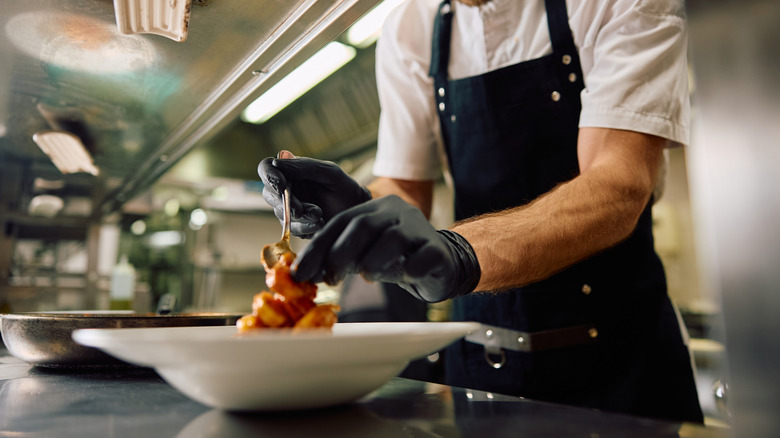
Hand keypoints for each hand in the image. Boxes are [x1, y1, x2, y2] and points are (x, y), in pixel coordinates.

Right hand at [258, 152, 370, 237]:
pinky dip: (305, 227)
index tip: (282, 185)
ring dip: (299, 217)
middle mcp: (285, 189)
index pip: (266, 168)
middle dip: (286, 203)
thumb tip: (277, 162)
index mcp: (289, 171)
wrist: (356, 210)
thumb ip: (304, 166)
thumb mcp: (328, 172)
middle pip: (269, 194)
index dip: (269, 176)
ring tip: (319, 214)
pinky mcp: (295, 227)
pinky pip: (292, 229)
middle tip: (302, 209)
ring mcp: (288, 209)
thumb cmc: (343, 187)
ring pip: (280, 214)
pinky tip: (320, 223)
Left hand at [292, 195, 480, 302]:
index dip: (317, 248)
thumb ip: (339, 260)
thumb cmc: (396, 260)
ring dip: (374, 259)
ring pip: (393, 238)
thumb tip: (304, 275)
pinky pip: (423, 256)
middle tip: (331, 278)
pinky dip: (410, 268)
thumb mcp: (364, 256)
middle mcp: (395, 212)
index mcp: (372, 210)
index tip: (300, 273)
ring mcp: (419, 228)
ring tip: (366, 276)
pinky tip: (405, 277)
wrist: (441, 265)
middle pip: (363, 225)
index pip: (338, 223)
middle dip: (341, 252)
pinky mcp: (437, 249)